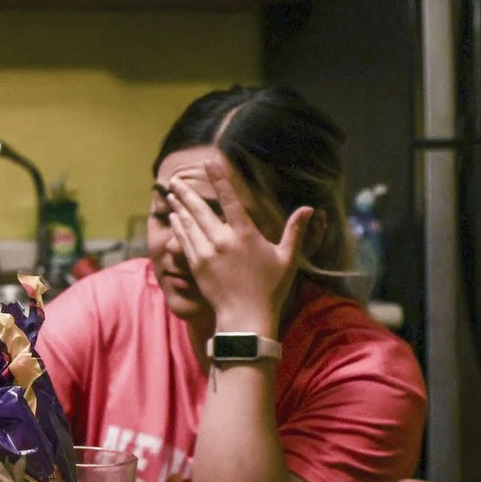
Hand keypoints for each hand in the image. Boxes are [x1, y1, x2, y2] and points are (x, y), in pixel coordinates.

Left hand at [162, 159, 310, 331]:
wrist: (245, 317)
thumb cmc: (270, 289)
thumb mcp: (287, 259)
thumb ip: (295, 231)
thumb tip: (309, 208)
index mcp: (245, 235)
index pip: (230, 200)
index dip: (219, 180)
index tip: (208, 164)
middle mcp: (222, 241)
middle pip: (200, 209)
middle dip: (186, 192)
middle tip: (174, 179)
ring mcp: (206, 253)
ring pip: (188, 223)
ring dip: (179, 206)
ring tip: (171, 194)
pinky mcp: (196, 265)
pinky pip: (183, 240)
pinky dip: (178, 226)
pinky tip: (174, 217)